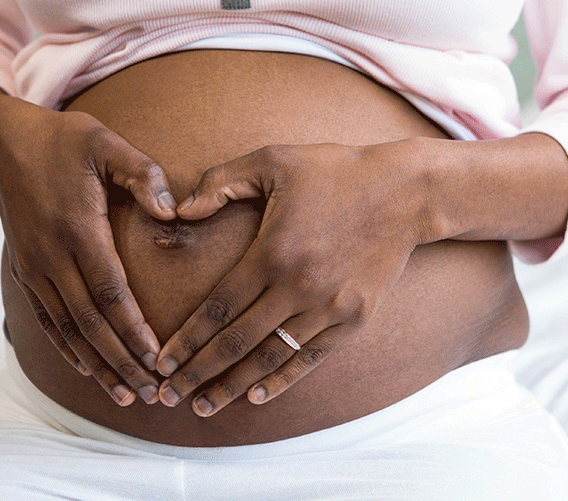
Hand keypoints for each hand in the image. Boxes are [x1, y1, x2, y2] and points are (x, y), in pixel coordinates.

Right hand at [0, 96, 176, 405]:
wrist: (3, 142)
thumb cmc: (63, 140)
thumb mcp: (105, 142)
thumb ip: (142, 173)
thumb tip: (173, 210)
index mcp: (78, 228)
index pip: (109, 292)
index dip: (133, 330)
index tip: (158, 359)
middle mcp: (52, 255)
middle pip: (90, 322)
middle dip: (121, 361)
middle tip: (152, 392)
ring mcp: (35, 267)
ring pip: (68, 329)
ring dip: (97, 365)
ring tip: (126, 395)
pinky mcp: (26, 271)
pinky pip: (47, 320)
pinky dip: (68, 349)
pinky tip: (88, 371)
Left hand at [151, 141, 431, 415]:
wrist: (406, 191)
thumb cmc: (335, 170)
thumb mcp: (273, 160)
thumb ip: (221, 182)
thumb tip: (179, 209)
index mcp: (272, 252)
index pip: (218, 308)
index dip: (186, 340)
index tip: (161, 362)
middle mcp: (298, 287)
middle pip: (237, 342)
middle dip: (197, 373)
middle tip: (167, 396)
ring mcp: (329, 307)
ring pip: (271, 358)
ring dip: (234, 386)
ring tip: (204, 406)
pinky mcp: (354, 317)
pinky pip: (310, 358)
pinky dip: (282, 381)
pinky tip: (256, 396)